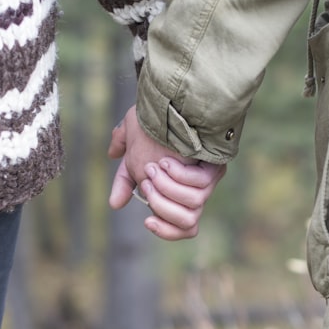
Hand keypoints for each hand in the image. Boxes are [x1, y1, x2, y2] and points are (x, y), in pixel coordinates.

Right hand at [108, 106, 225, 239]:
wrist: (173, 99)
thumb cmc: (154, 115)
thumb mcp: (133, 136)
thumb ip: (124, 161)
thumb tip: (114, 185)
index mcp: (177, 188)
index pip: (179, 225)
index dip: (164, 229)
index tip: (147, 221)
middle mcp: (194, 188)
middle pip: (187, 224)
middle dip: (162, 207)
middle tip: (148, 183)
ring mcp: (205, 181)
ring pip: (192, 210)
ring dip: (169, 192)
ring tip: (158, 169)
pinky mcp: (213, 170)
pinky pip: (198, 188)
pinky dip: (181, 178)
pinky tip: (171, 161)